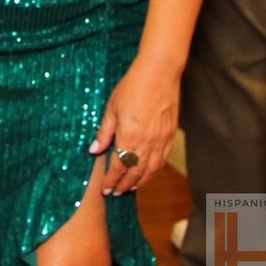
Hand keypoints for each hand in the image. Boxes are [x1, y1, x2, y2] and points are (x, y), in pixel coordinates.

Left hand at [88, 57, 180, 196]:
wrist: (160, 73)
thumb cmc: (133, 86)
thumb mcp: (112, 108)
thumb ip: (104, 132)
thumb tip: (94, 150)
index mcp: (129, 136)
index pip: (119, 167)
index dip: (111, 180)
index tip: (105, 189)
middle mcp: (147, 143)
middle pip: (135, 173)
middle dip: (124, 185)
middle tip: (116, 192)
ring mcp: (161, 140)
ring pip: (151, 170)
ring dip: (140, 181)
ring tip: (130, 187)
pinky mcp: (171, 135)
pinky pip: (163, 160)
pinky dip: (154, 170)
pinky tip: (148, 172)